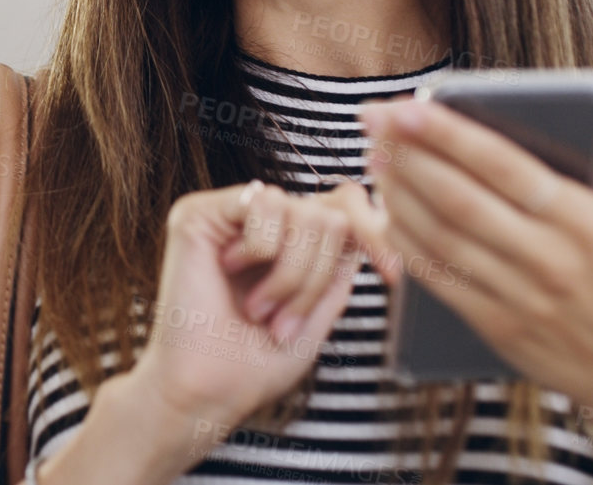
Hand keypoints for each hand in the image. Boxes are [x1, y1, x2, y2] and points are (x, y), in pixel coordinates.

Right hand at [132, 179, 370, 430]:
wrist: (206, 390)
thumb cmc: (255, 363)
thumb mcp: (319, 313)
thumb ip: (341, 265)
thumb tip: (373, 221)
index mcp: (287, 244)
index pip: (344, 205)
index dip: (374, 232)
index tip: (393, 274)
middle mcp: (260, 223)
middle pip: (329, 216)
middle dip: (316, 278)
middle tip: (282, 320)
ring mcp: (229, 215)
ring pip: (304, 212)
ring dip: (290, 275)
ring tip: (258, 309)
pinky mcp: (200, 212)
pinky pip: (264, 203)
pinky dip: (260, 250)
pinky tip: (227, 272)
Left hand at [355, 71, 592, 419]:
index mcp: (587, 223)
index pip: (504, 166)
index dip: (449, 135)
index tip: (407, 107)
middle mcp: (551, 260)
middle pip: (460, 198)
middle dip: (408, 155)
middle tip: (374, 122)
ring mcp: (521, 297)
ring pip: (442, 237)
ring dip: (399, 194)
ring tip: (376, 158)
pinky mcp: (498, 328)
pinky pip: (439, 280)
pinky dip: (407, 244)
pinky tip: (388, 214)